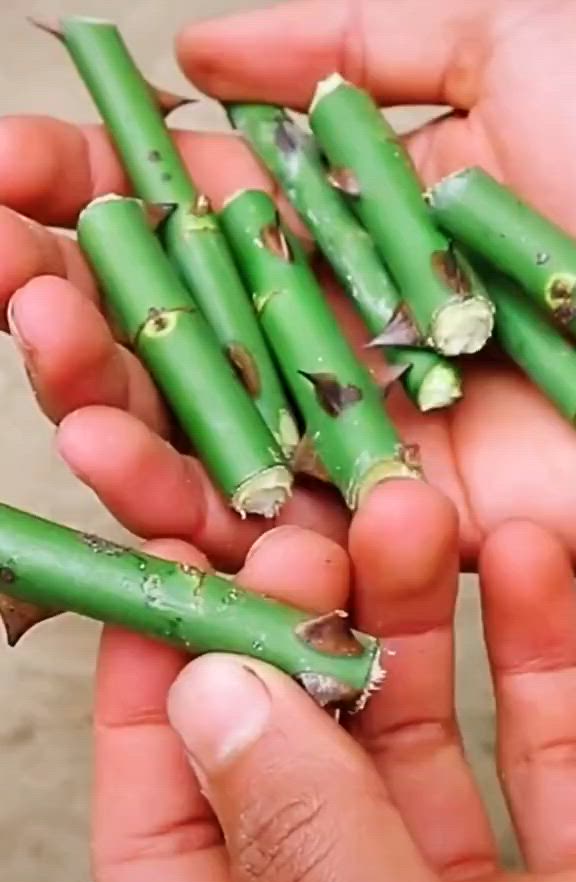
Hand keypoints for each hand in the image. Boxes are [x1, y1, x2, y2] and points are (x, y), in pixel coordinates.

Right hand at [3, 0, 575, 569]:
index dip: (94, 189)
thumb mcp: (500, 48)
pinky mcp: (379, 522)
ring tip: (31, 326)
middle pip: (166, 330)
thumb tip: (199, 54)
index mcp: (343, 231)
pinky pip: (254, 525)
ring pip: (185, 432)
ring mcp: (347, 433)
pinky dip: (170, 497)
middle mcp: (328, 337)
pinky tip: (96, 450)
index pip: (182, 216)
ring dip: (90, 390)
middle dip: (65, 289)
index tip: (15, 166)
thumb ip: (340, 47)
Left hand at [92, 483, 575, 881]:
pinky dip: (543, 654)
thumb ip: (313, 861)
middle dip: (299, 639)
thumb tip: (211, 703)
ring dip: (417, 623)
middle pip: (297, 770)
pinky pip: (549, 753)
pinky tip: (529, 566)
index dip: (149, 711)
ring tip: (415, 523)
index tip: (161, 590)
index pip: (167, 848)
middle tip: (308, 540)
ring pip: (422, 742)